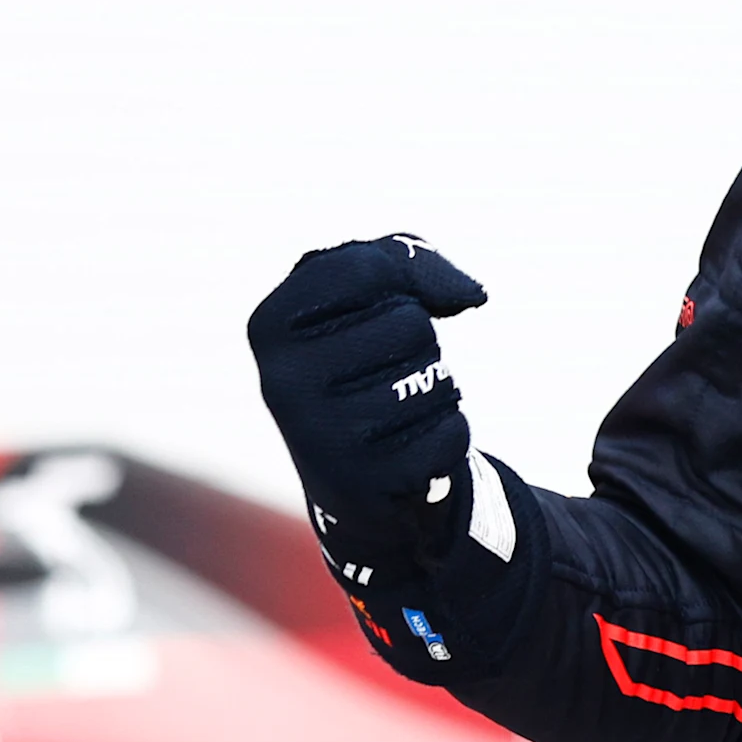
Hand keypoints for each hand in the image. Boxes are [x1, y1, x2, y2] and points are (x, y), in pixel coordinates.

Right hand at [247, 236, 491, 671]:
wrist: (356, 475)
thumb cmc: (364, 363)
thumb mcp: (364, 293)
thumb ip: (407, 259)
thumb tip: (471, 294)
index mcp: (270, 324)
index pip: (366, 268)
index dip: (402, 282)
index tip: (387, 306)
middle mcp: (282, 381)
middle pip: (410, 324)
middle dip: (419, 344)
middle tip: (384, 375)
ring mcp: (320, 436)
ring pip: (435, 376)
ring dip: (436, 389)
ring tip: (396, 412)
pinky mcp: (366, 482)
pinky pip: (451, 431)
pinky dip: (448, 435)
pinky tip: (409, 449)